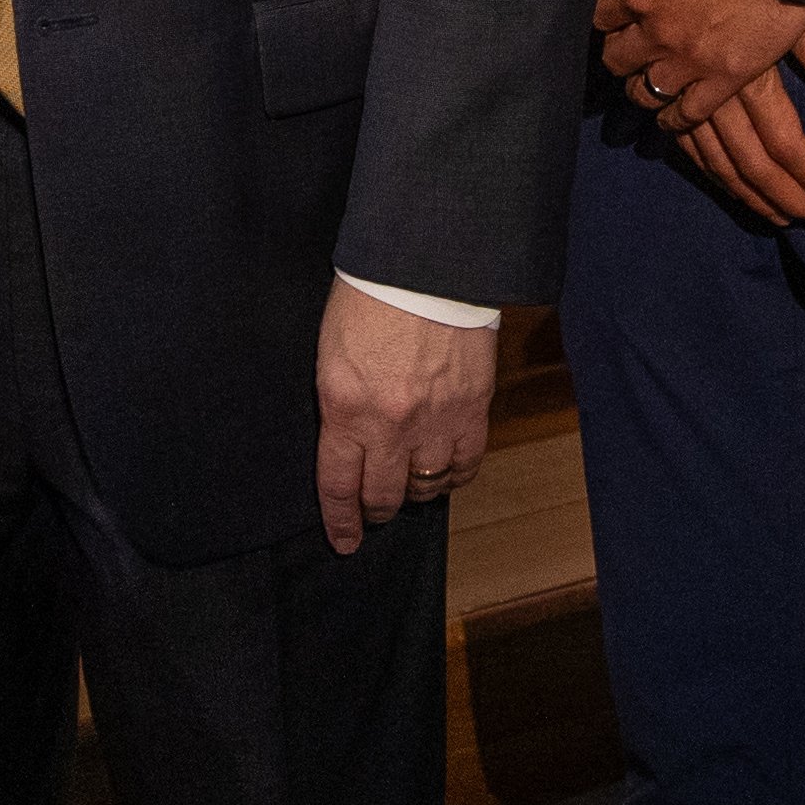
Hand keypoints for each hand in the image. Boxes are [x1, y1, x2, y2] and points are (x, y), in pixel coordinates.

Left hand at [314, 283, 497, 555]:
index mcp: (344, 407)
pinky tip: (445, 470)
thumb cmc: (370, 296)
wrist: (426, 263)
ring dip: (415, 493)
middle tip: (375, 512)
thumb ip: (339, 402)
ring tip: (410, 487)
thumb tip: (347, 439)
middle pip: (383, 495)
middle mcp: (389, 424)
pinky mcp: (472, 407)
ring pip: (425, 485)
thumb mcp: (331, 352)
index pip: (339, 484)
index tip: (343, 540)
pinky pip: (465, 463)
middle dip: (376, 511)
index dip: (341, 520)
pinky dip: (453, 475)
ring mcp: (435, 419)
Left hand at [593, 0, 804, 140]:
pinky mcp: (727, 77)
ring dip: (638, 84)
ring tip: (643, 78)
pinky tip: (668, 115)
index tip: (609, 10)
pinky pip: (690, 113)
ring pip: (645, 90)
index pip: (597, 14)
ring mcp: (692, 59)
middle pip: (616, 57)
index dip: (600, 11)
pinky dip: (674, 119)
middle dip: (616, 48)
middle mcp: (657, 32)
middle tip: (626, 42)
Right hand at [674, 66, 804, 228]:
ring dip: (756, 199)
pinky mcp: (663, 106)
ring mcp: (685, 107)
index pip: (786, 144)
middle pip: (755, 167)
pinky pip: (693, 155)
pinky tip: (740, 193)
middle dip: (790, 199)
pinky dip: (720, 180)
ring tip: (785, 218)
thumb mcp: (784, 8)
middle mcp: (716, 100)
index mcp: (749, 77)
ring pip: (722, 168)